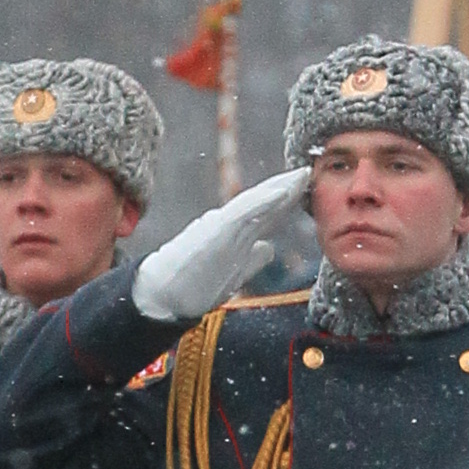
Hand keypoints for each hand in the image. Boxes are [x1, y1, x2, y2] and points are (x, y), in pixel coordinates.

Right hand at [130, 167, 315, 325]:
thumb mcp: (231, 273)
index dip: (285, 201)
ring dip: (279, 188)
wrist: (162, 296)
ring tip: (299, 175)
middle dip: (286, 189)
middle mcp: (230, 228)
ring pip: (255, 203)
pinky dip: (263, 202)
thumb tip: (269, 247)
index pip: (265, 214)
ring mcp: (222, 228)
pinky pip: (243, 213)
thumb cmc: (191, 285)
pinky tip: (280, 193)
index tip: (303, 188)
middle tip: (306, 172)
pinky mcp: (215, 232)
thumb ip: (251, 259)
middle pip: (263, 204)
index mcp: (235, 237)